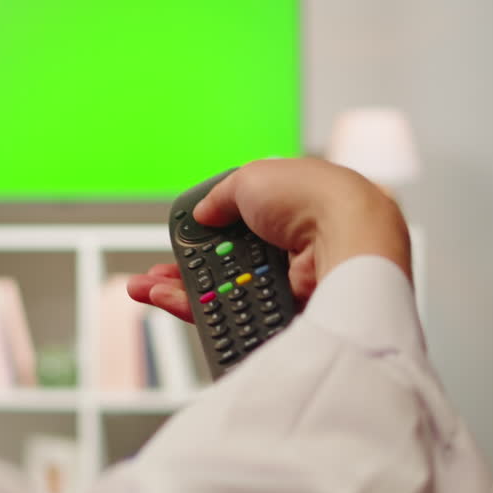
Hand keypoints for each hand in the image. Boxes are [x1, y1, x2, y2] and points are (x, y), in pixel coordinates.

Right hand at [128, 158, 411, 322]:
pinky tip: (167, 300)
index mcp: (287, 209)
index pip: (236, 223)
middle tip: (155, 272)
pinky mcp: (282, 313)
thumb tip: (203, 212)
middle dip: (184, 268)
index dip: (204, 231)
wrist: (347, 239)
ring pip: (222, 292)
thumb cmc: (314, 199)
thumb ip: (220, 196)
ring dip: (180, 290)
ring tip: (145, 288)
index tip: (180, 237)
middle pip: (223, 263)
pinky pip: (231, 315)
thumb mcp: (251, 177)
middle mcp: (287, 248)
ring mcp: (284, 283)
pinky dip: (198, 309)